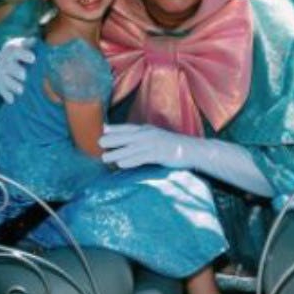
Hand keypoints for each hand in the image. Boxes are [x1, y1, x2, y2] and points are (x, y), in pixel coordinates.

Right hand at [0, 37, 35, 103]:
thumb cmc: (15, 54)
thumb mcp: (19, 45)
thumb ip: (28, 43)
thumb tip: (35, 40)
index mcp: (11, 51)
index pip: (16, 52)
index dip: (24, 55)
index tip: (33, 59)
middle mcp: (5, 63)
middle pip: (11, 68)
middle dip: (19, 73)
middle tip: (24, 75)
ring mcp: (2, 75)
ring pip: (8, 82)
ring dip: (15, 86)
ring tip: (21, 89)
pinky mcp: (1, 86)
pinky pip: (3, 92)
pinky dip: (8, 96)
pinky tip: (12, 99)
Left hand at [100, 123, 276, 197]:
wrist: (195, 151)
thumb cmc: (172, 146)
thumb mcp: (155, 138)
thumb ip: (140, 138)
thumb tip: (126, 141)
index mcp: (148, 130)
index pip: (128, 128)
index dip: (115, 129)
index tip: (101, 130)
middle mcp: (150, 135)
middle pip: (128, 137)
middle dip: (113, 140)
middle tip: (98, 143)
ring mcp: (156, 145)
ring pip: (133, 149)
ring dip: (118, 153)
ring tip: (105, 158)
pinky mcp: (161, 155)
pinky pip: (144, 158)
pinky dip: (132, 161)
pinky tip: (122, 165)